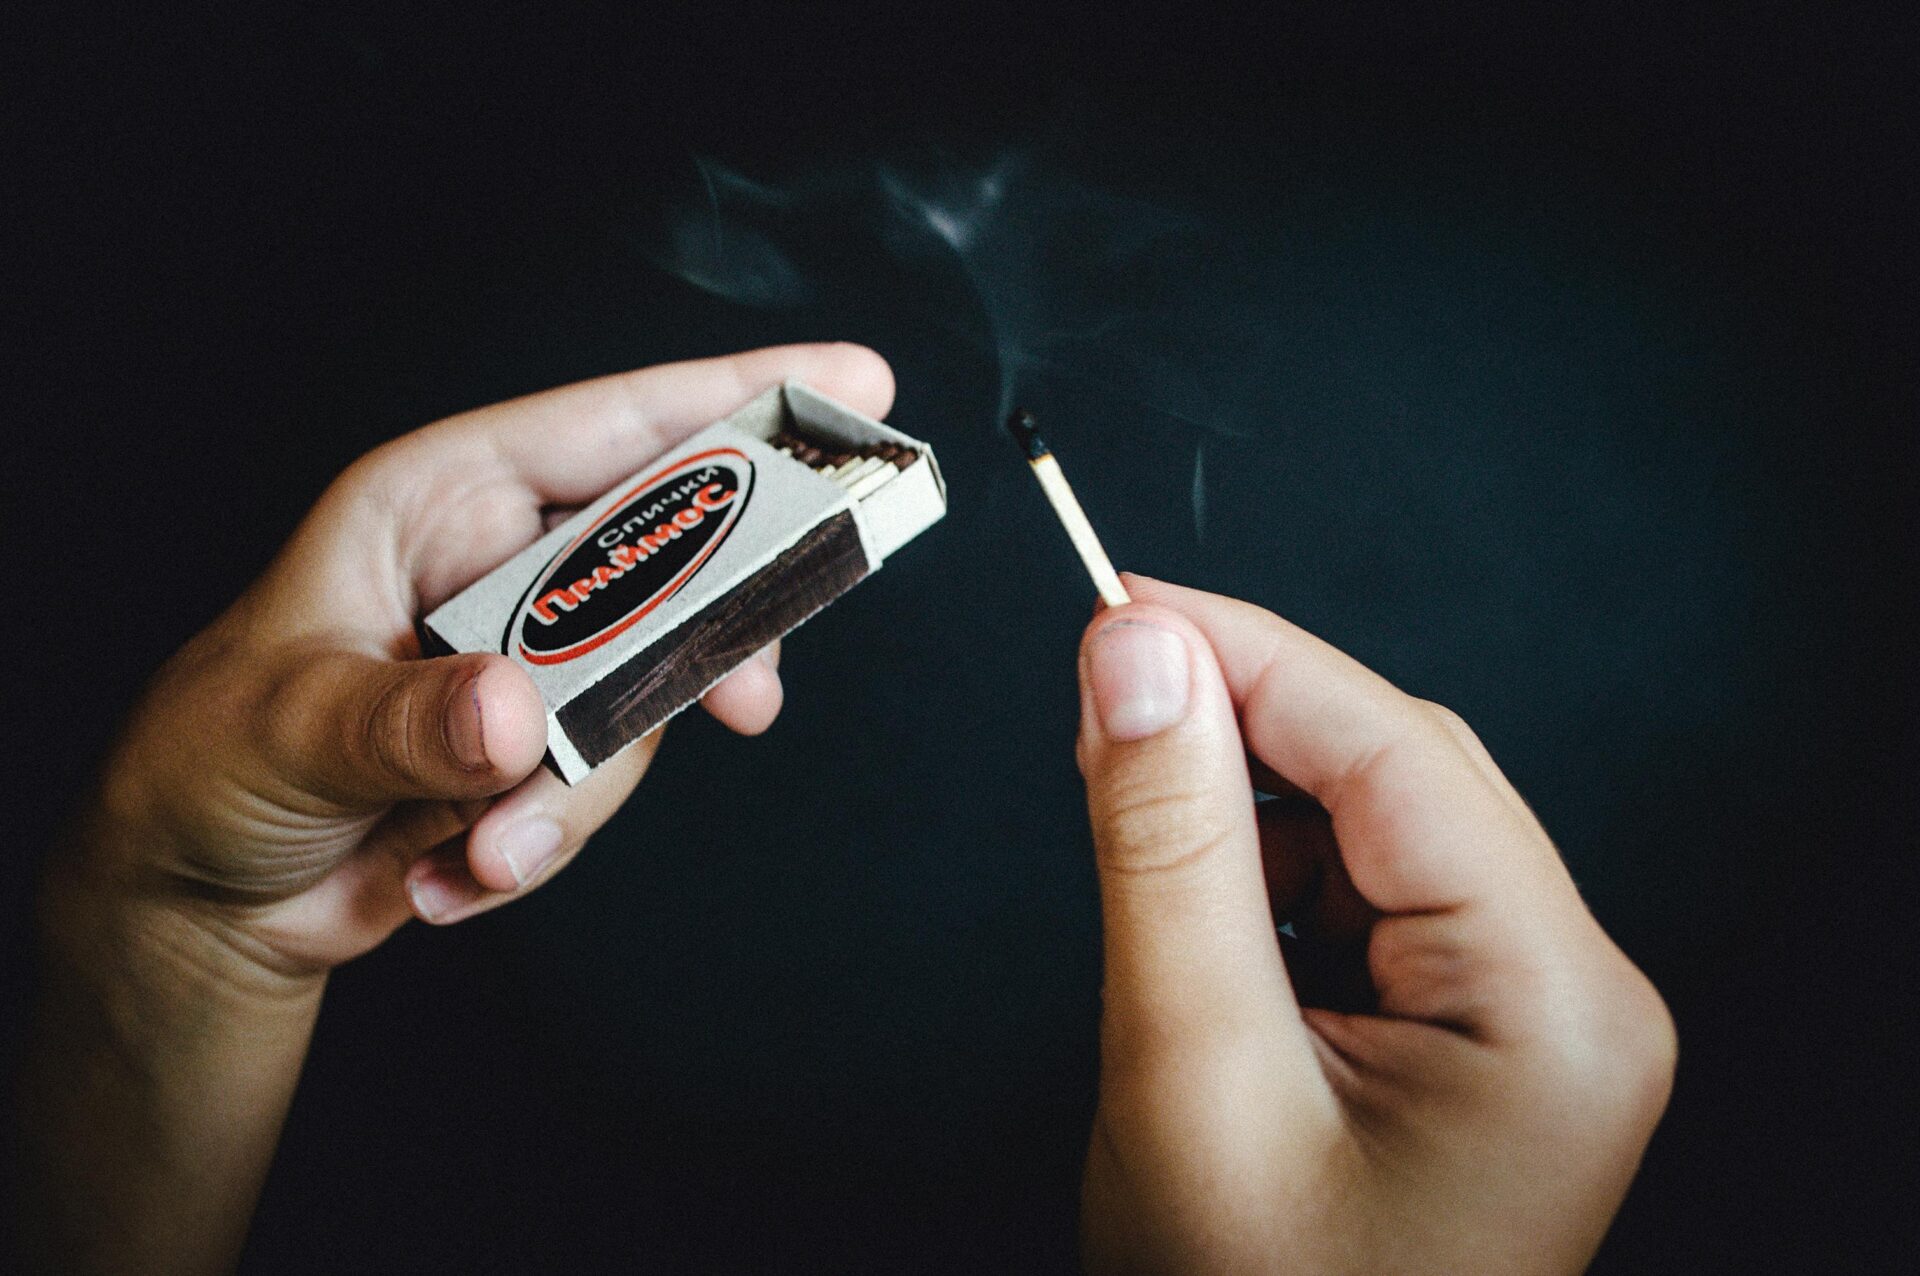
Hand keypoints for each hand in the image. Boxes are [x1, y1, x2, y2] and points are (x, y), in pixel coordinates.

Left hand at [68, 342, 894, 974]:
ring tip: (475, 852)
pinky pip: (606, 786)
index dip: (738, 398)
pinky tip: (447, 873)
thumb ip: (404, 721)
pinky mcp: (547, 752)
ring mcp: (537, 663)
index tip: (854, 389)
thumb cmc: (207, 766)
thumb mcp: (288, 730)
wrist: (202, 902)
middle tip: (744, 702)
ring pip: (650, 701)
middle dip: (700, 648)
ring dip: (574, 796)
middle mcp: (506, 569)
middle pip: (671, 562)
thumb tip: (516, 713)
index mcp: (443, 502)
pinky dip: (540, 843)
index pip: (614, 428)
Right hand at [1075, 577, 1675, 1274]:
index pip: (1395, 754)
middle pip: (1402, 775)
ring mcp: (1530, 1022)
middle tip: (1103, 688)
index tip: (1117, 601)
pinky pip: (1368, 897)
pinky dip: (1270, 870)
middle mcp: (1574, 997)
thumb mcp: (1191, 1076)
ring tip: (1138, 814)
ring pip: (1379, 826)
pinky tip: (1201, 899)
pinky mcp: (1472, 1039)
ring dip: (1253, 795)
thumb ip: (1166, 848)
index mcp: (1554, 1006)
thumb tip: (1137, 654)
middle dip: (1247, 720)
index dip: (1249, 653)